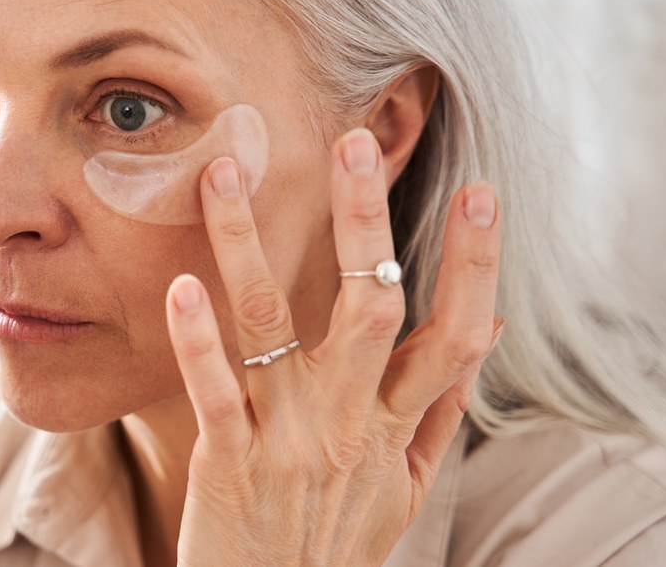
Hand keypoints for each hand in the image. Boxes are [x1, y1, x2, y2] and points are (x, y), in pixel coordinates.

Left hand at [167, 128, 502, 565]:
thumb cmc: (337, 543)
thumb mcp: (406, 487)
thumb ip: (439, 409)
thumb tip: (485, 330)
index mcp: (396, 427)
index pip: (452, 335)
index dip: (474, 265)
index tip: (482, 191)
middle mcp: (349, 423)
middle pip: (370, 308)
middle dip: (366, 222)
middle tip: (353, 139)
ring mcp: (287, 439)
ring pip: (272, 326)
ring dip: (247, 244)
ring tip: (224, 171)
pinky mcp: (229, 462)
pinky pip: (214, 391)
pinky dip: (198, 339)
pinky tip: (181, 282)